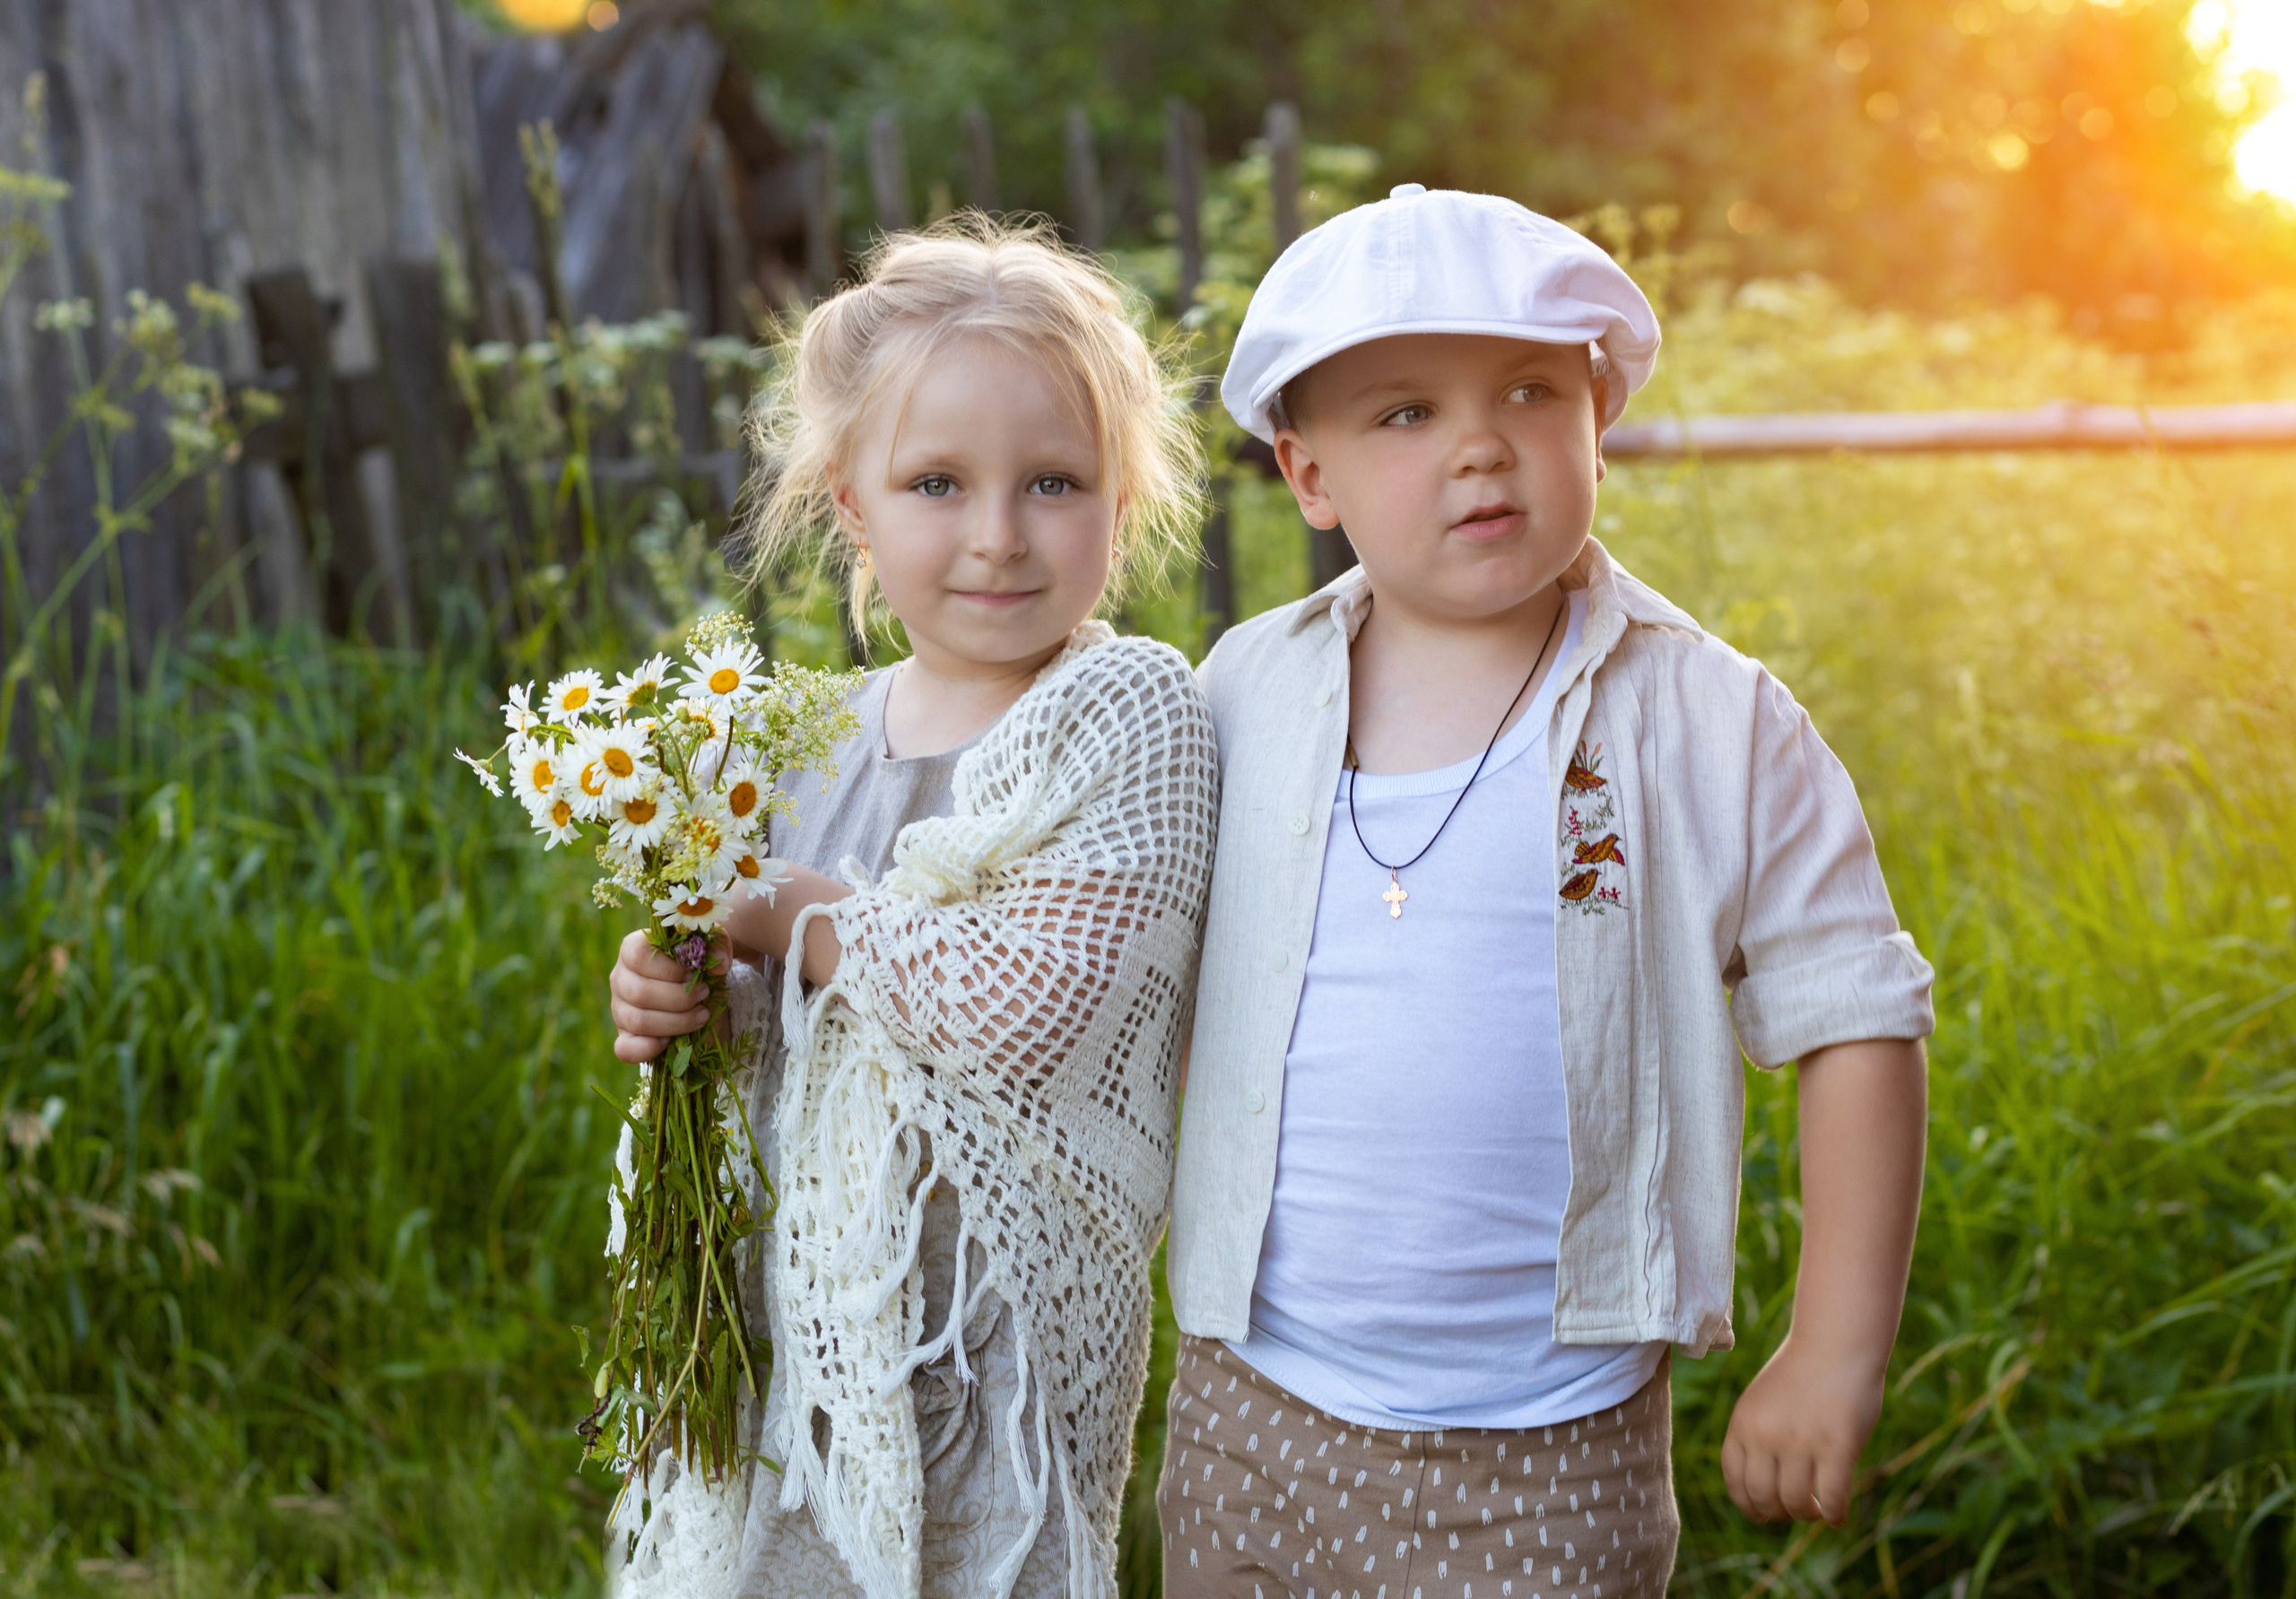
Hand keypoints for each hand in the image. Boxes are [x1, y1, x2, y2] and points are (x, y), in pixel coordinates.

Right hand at [608, 929, 715, 1063]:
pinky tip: (673, 1041)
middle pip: (639, 993)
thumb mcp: (710, 949)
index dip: (670, 969)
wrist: (701, 995)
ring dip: (676, 1022)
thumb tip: (719, 963)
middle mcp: (620, 978)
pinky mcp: (625, 1036)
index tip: (694, 973)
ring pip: (638, 1021)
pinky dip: (651, 1048)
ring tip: (701, 1016)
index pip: (638, 956)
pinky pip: (626, 1049)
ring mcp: (619, 1009)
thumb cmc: (698, 965)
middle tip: (704, 995)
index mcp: (633, 949)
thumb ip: (718, 943)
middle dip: (680, 999)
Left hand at [1720, 1333, 1884, 1525]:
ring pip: (1796, 1503)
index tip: (1764, 1515)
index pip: (1735, 1481)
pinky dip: (1834, 1515)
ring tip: (1817, 1510)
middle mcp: (1765, 1435)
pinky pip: (1831, 1499)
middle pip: (1762, 1498)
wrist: (1835, 1343)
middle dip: (1779, 1514)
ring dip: (1807, 1515)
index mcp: (1742, 1424)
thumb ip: (1756, 1439)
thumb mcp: (1761, 1403)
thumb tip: (1760, 1494)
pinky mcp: (1837, 1446)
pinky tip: (1837, 1516)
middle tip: (1798, 1510)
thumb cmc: (1801, 1374)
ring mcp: (1801, 1441)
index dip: (1749, 1506)